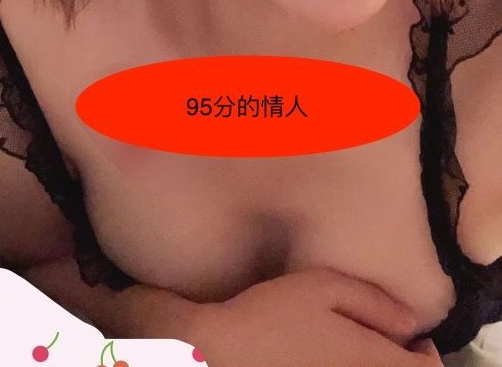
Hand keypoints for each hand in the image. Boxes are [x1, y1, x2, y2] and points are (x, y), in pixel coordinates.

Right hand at [127, 266, 442, 365]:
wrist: (219, 350)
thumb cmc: (273, 314)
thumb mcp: (325, 287)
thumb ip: (375, 303)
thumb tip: (413, 323)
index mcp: (370, 362)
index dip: (426, 354)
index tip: (411, 336)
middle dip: (399, 362)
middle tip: (386, 343)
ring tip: (355, 352)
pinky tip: (329, 362)